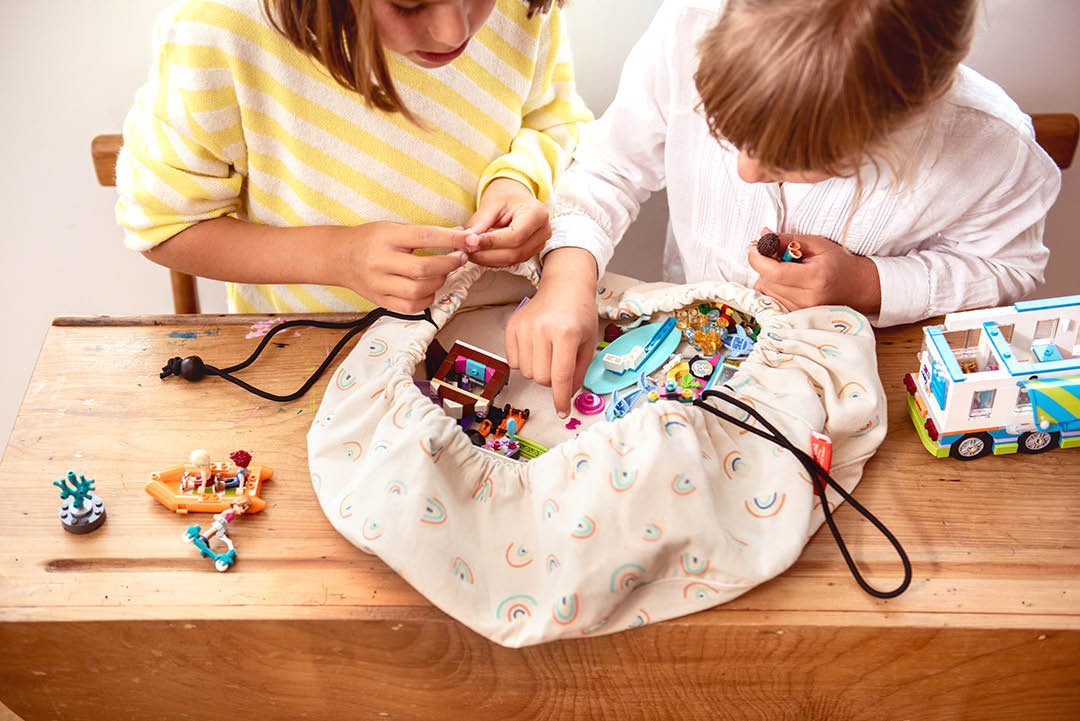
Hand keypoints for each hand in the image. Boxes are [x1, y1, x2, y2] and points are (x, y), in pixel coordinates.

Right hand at [341, 222, 471, 312]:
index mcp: (386, 237)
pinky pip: (410, 306)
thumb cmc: (370, 240)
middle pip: (424, 268)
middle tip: (460, 258)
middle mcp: (380, 261)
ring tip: (442, 273)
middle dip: (449, 264)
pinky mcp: (379, 300)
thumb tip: (461, 236)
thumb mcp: (394, 228)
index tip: (471, 240)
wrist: (339, 257)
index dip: (452, 240)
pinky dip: (426, 300)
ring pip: (419, 290)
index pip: (425, 237)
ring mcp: (379, 284)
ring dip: (439, 282)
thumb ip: (425, 233)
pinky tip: (428, 290)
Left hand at [465, 178, 550, 266]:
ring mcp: (539, 244)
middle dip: (487, 254)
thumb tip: (468, 240)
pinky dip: (493, 260)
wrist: (516, 198)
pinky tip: (480, 254)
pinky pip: (511, 261)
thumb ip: (480, 222)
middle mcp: (543, 231)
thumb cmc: (506, 197)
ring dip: (488, 259)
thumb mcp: (491, 204)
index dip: (491, 242)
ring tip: (470, 251)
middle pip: (514, 252)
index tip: (471, 242)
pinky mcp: (531, 252)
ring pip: (512, 260)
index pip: (514, 236)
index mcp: (537, 214)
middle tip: (466, 250)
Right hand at [505, 248, 598, 417]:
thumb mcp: (588, 343)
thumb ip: (578, 372)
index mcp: (566, 333)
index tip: (561, 411)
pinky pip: (513, 361)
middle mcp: (542, 330)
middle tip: (560, 365)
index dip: (561, 399)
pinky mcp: (511, 326)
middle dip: (552, 381)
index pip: (560, 377)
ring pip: (527, 372)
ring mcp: (524, 327)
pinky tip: (536, 348)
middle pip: (541, 378)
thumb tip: (566, 395)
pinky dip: (525, 362)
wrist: (565, 286)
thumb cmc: (580, 313)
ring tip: (549, 352)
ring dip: (539, 370)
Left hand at [747, 228, 881, 313]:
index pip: (774, 272)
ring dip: (768, 278)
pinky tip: (787, 282)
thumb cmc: (838, 263)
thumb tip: (762, 236)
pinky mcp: (796, 316)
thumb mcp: (815, 244)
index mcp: (814, 278)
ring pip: (766, 292)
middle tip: (778, 256)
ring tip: (788, 270)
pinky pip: (771, 300)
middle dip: (765, 266)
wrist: (857, 287)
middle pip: (766, 282)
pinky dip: (773, 288)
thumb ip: (786, 240)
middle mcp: (806, 299)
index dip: (758, 258)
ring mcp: (801, 311)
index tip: (753, 247)